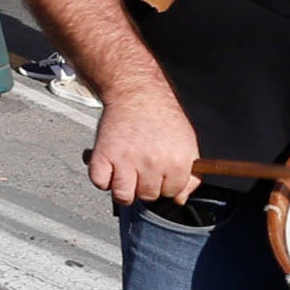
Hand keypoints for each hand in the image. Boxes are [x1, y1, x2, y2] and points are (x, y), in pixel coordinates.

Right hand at [86, 84, 199, 207]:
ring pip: (123, 196)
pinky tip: (110, 165)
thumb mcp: (186, 142)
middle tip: (142, 164)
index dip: (166, 183)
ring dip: (123, 186)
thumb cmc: (161, 115)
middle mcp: (153, 164)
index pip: (172, 193)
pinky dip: (102, 178)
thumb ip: (189, 175)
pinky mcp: (103, 156)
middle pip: (148, 196)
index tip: (160, 171)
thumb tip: (180, 199)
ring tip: (125, 170)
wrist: (136, 90)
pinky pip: (100, 183)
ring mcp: (126, 161)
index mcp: (177, 162)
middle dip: (145, 184)